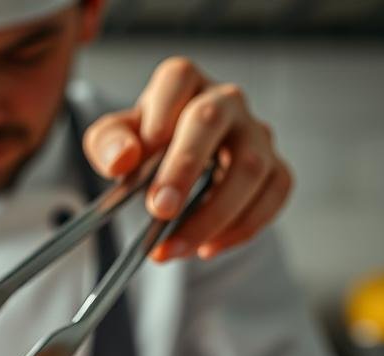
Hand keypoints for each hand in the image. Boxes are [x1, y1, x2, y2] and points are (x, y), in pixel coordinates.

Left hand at [82, 57, 292, 260]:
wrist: (175, 165)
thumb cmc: (145, 145)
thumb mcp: (112, 140)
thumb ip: (109, 142)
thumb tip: (124, 158)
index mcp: (183, 83)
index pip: (177, 79)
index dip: (160, 112)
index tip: (140, 153)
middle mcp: (226, 101)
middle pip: (212, 120)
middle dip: (185, 168)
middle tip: (160, 210)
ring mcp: (256, 134)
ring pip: (250, 167)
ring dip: (212, 215)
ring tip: (175, 247)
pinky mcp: (274, 167)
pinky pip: (273, 195)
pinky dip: (243, 227)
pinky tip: (208, 247)